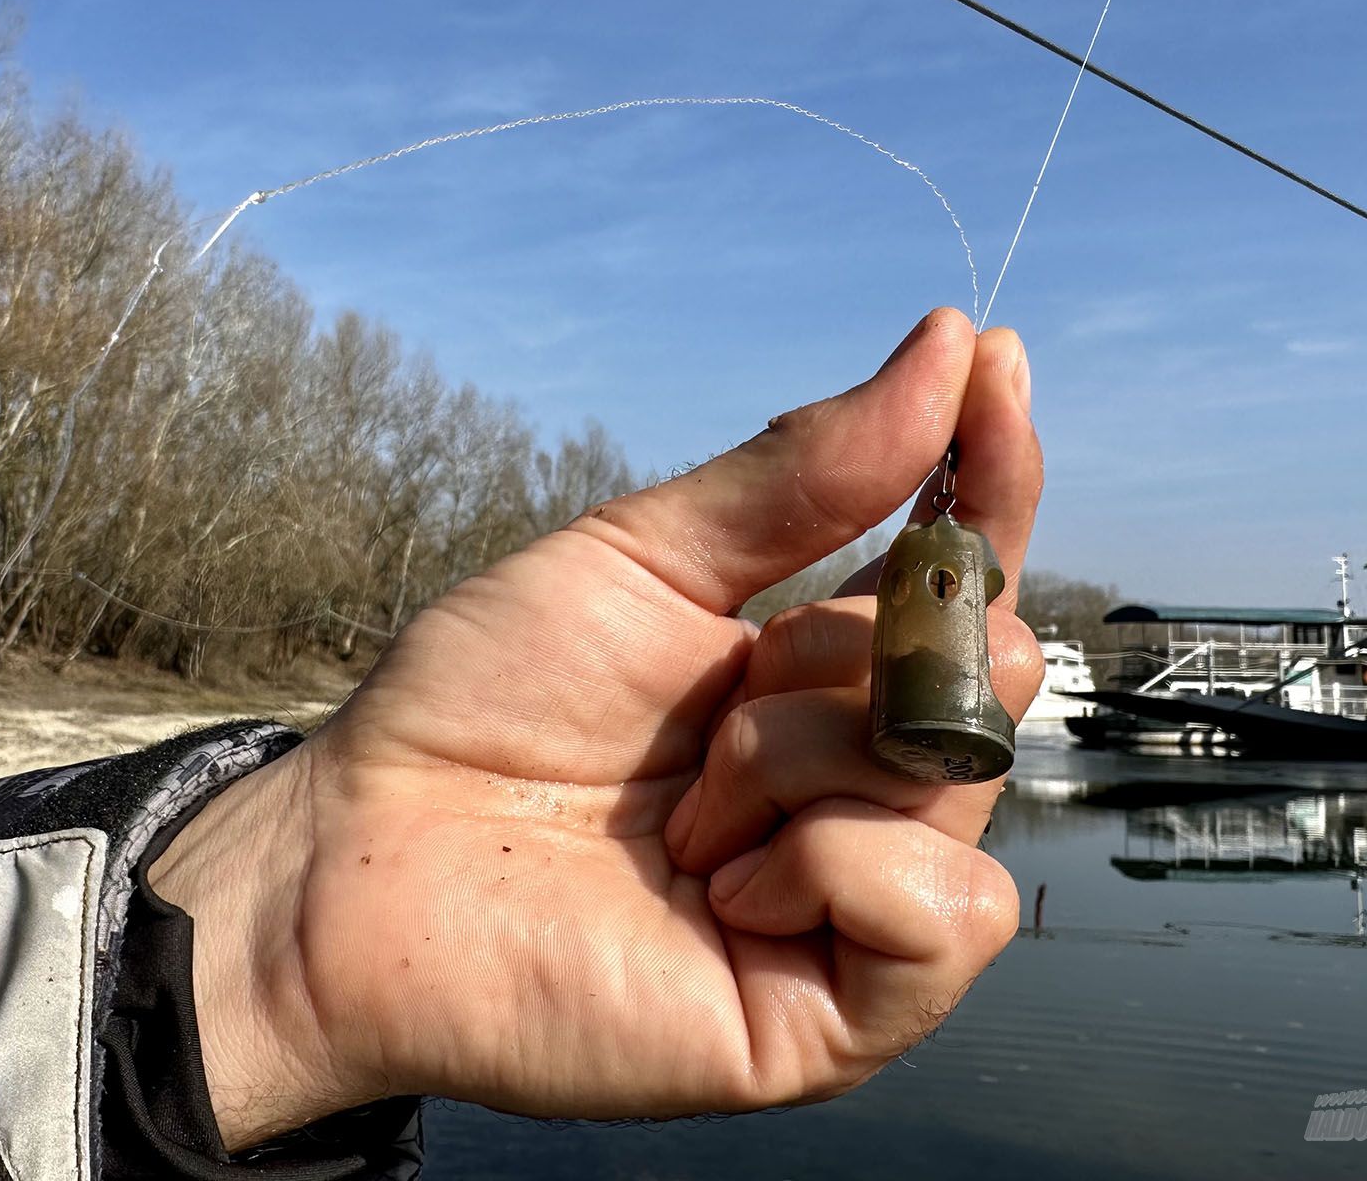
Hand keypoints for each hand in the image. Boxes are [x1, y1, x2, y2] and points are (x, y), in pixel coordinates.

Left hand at [150, 308, 1043, 1147]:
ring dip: (801, 758)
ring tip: (680, 813)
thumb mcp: (642, 562)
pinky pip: (946, 911)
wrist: (370, 851)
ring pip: (950, 775)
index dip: (990, 476)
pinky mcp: (838, 1015)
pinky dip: (839, 868)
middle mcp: (853, 787)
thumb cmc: (484, 706)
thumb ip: (801, 478)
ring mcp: (853, 903)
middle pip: (983, 671)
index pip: (958, 578)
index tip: (996, 366)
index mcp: (817, 680)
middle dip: (858, 645)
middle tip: (736, 677)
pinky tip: (721, 889)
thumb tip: (948, 350)